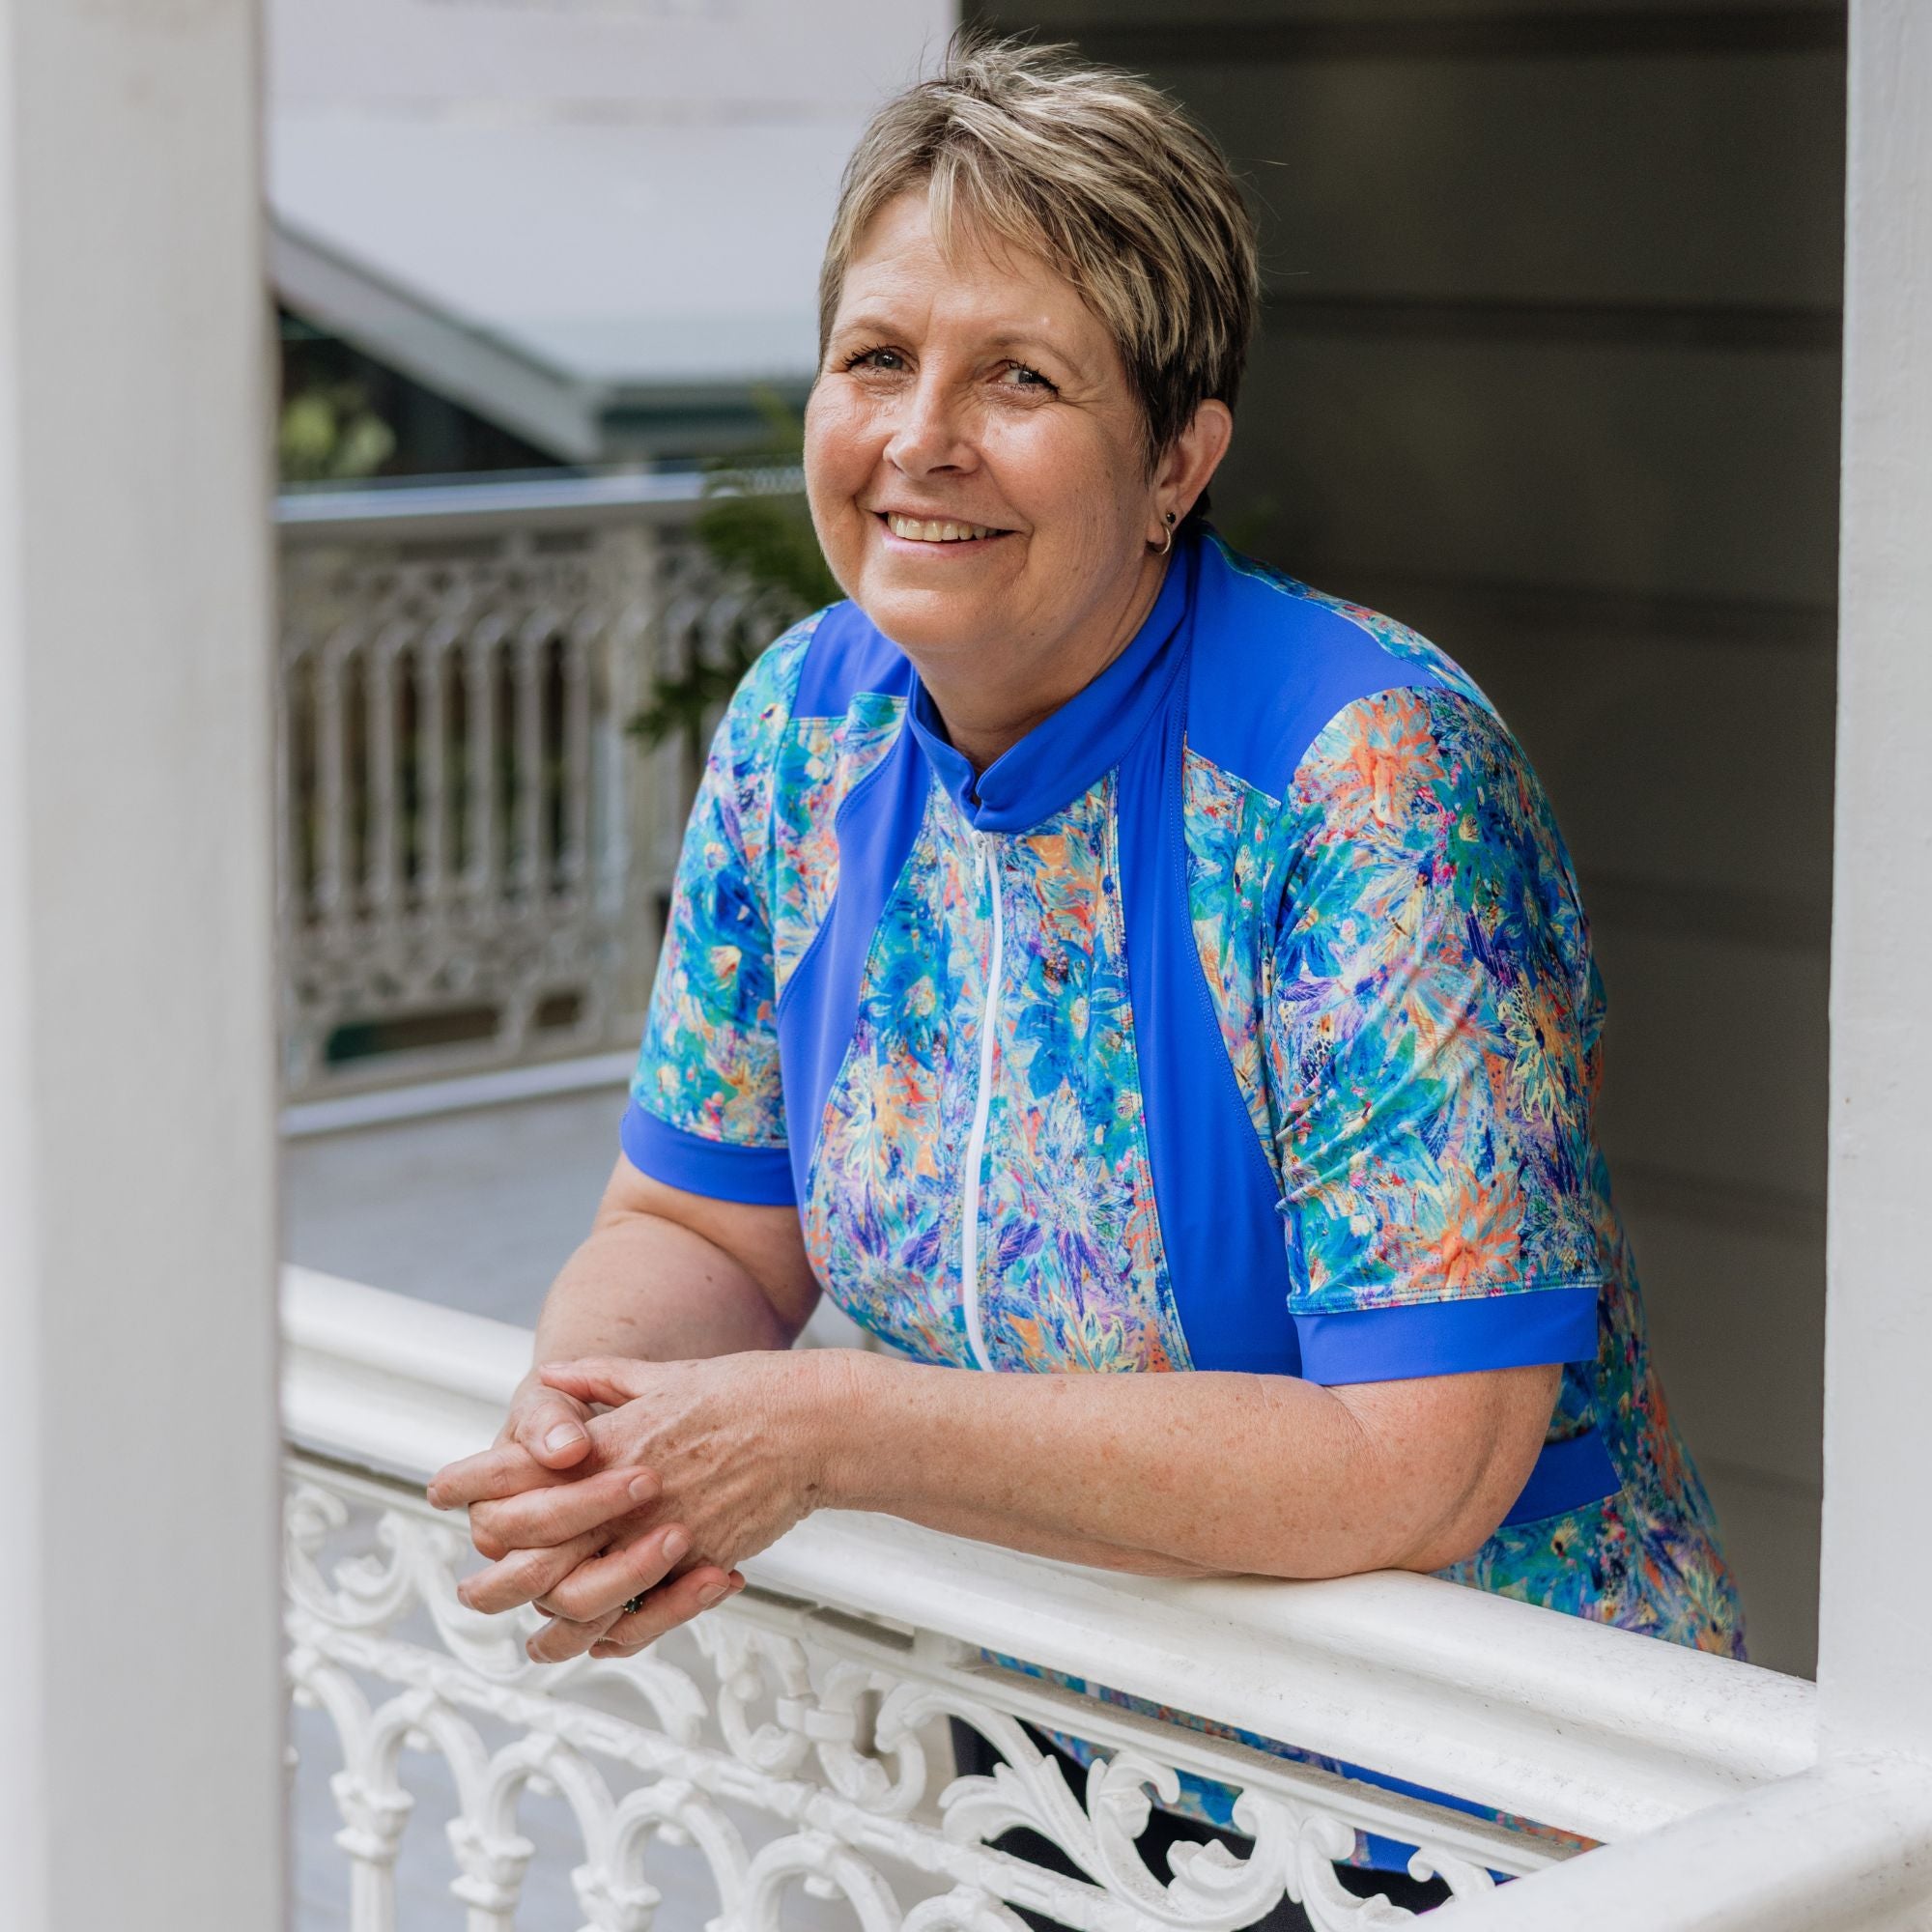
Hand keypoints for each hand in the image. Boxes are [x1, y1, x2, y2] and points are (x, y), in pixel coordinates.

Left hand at [433, 1350, 842, 1659]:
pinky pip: (638, 1617)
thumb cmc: (746, 1391)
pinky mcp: (697, 1564)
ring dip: (542, 1620)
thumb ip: (602, 1380)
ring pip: (575, 1596)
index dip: (470, 1481)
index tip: (440, 1489)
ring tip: (523, 1634)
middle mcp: (624, 1491)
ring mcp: (660, 1533)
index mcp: (611, 1439)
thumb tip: (553, 1377)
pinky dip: (608, 1637)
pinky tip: (591, 1641)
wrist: (816, 1424)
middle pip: (529, 1545)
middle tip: (468, 1586)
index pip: (515, 1468)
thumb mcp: (665, 1375)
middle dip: (491, 1569)